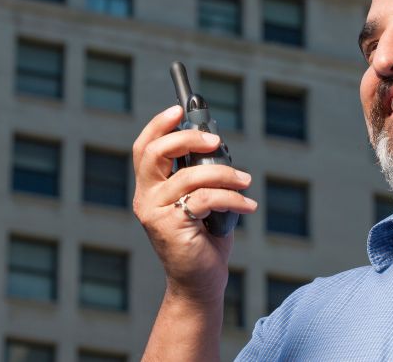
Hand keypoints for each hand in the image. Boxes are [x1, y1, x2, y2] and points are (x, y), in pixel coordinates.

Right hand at [133, 105, 256, 302]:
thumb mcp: (200, 199)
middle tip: (215, 141)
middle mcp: (145, 198)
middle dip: (188, 139)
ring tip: (245, 181)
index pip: (144, 148)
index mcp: (149, 188)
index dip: (159, 125)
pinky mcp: (171, 227)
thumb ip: (201, 173)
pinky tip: (247, 205)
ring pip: (188, 176)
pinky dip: (232, 198)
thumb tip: (217, 143)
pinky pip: (205, 199)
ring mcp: (154, 213)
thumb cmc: (203, 238)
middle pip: (156, 153)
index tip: (179, 110)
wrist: (200, 283)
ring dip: (224, 174)